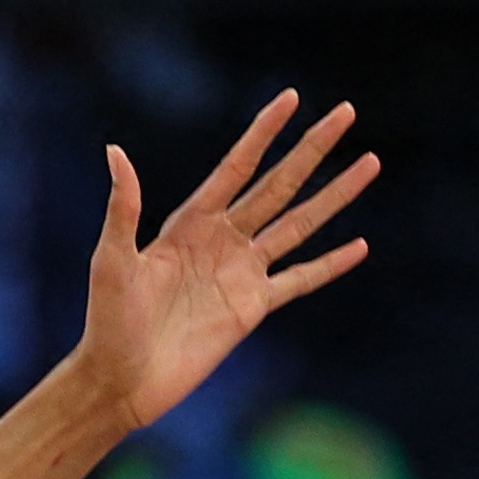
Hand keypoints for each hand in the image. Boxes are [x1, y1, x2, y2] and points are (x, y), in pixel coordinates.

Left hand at [77, 93, 375, 432]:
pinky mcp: (253, 308)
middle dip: (313, 149)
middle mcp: (223, 239)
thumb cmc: (108, 320)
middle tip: (347, 112)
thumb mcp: (113, 260)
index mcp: (191, 222)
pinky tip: (359, 246)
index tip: (293, 98)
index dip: (265, 132)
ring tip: (370, 162)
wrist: (121, 380)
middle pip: (279, 184)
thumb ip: (124, 208)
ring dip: (335, 195)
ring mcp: (242, 272)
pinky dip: (330, 265)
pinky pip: (300, 280)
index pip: (238, 166)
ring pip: (300, 224)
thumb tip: (115, 152)